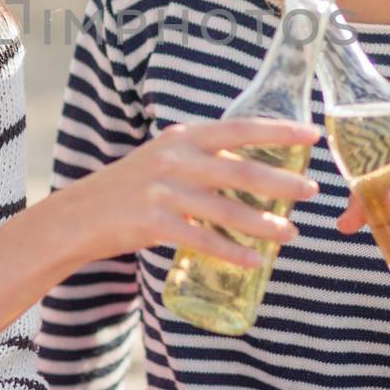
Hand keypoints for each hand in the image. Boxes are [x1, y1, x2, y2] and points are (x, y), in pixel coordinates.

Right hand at [51, 118, 319, 268]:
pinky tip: (255, 261)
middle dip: (281, 182)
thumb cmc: (127, 186)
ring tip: (291, 233)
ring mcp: (164, 191)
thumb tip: (245, 161)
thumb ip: (198, 155)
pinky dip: (233, 252)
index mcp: (182, 137)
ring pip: (227, 209)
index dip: (278, 131)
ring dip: (264, 224)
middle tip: (312, 192)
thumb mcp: (162, 157)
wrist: (78, 215)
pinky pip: (204, 240)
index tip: (311, 135)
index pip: (239, 128)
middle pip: (240, 170)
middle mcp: (175, 159)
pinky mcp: (154, 224)